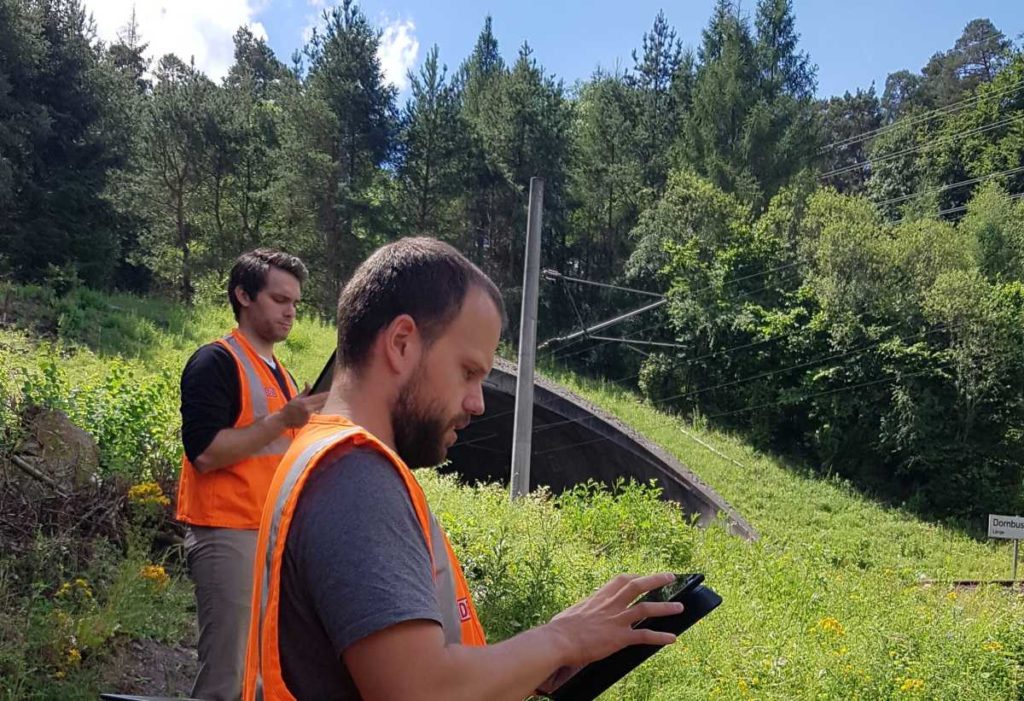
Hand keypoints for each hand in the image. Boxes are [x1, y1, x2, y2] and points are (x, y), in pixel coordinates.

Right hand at [277, 383, 327, 427]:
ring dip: (322, 406)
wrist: (282, 420)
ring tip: (326, 403)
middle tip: (333, 396)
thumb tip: (308, 382)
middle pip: (321, 404)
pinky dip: (315, 413)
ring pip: (319, 410)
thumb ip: (305, 391)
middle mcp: (307, 409)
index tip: (331, 392)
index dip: (326, 395)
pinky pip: (315, 416)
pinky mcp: (308, 422)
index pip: (318, 397)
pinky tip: (316, 411)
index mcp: (304, 402)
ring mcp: (308, 416)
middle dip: (327, 400)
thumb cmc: (289, 408)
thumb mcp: (296, 398)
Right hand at [544, 573, 682, 668]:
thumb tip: (578, 614)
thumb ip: (582, 610)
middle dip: (656, 580)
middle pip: (638, 586)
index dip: (635, 577)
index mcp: (599, 597)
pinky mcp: (620, 637)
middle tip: (670, 577)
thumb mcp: (573, 612)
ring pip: (647, 608)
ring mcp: (617, 620)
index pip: (621, 580)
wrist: (559, 640)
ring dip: (665, 608)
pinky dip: (660, 637)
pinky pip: (644, 636)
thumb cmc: (560, 629)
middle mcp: (611, 605)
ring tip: (679, 608)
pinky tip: (672, 639)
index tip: (643, 577)